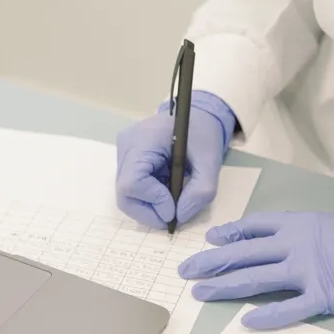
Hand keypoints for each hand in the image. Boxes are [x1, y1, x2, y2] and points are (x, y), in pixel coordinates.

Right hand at [115, 91, 236, 228]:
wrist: (197, 116)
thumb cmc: (202, 133)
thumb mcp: (211, 161)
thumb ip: (200, 191)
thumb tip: (180, 216)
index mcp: (142, 140)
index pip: (133, 182)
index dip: (154, 202)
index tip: (176, 209)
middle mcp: (126, 147)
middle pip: (124, 194)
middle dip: (149, 212)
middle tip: (173, 217)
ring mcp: (123, 155)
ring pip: (126, 196)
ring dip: (150, 207)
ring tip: (173, 201)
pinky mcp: (127, 163)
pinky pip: (132, 190)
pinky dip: (150, 199)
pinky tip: (167, 191)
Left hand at [178, 211, 333, 328]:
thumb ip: (309, 233)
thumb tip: (291, 243)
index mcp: (301, 224)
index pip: (254, 228)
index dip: (228, 235)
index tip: (210, 241)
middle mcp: (297, 245)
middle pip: (244, 255)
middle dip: (211, 263)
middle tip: (187, 271)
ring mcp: (308, 272)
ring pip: (254, 281)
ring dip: (224, 287)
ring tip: (200, 293)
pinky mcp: (323, 298)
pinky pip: (287, 310)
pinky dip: (266, 318)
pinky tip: (246, 323)